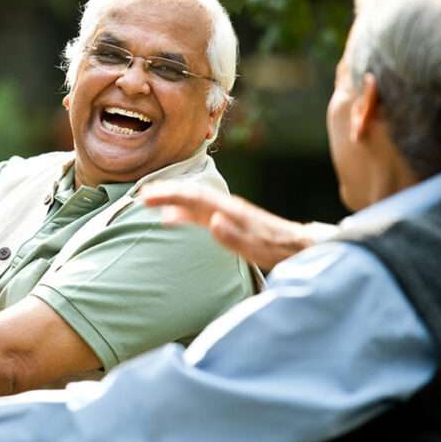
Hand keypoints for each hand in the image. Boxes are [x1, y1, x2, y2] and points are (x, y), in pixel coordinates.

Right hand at [141, 182, 312, 270]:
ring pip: (193, 202)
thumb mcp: (259, 247)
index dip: (170, 195)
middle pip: (191, 195)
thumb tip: (212, 221)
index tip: (148, 196)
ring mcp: (227, 214)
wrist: (299, 245)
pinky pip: (199, 213)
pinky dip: (181, 212)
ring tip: (149, 201)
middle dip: (166, 193)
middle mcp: (227, 207)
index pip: (195, 197)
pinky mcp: (228, 222)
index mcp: (231, 210)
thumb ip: (235, 236)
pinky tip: (171, 218)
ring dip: (171, 200)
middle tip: (141, 195)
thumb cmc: (279, 248)